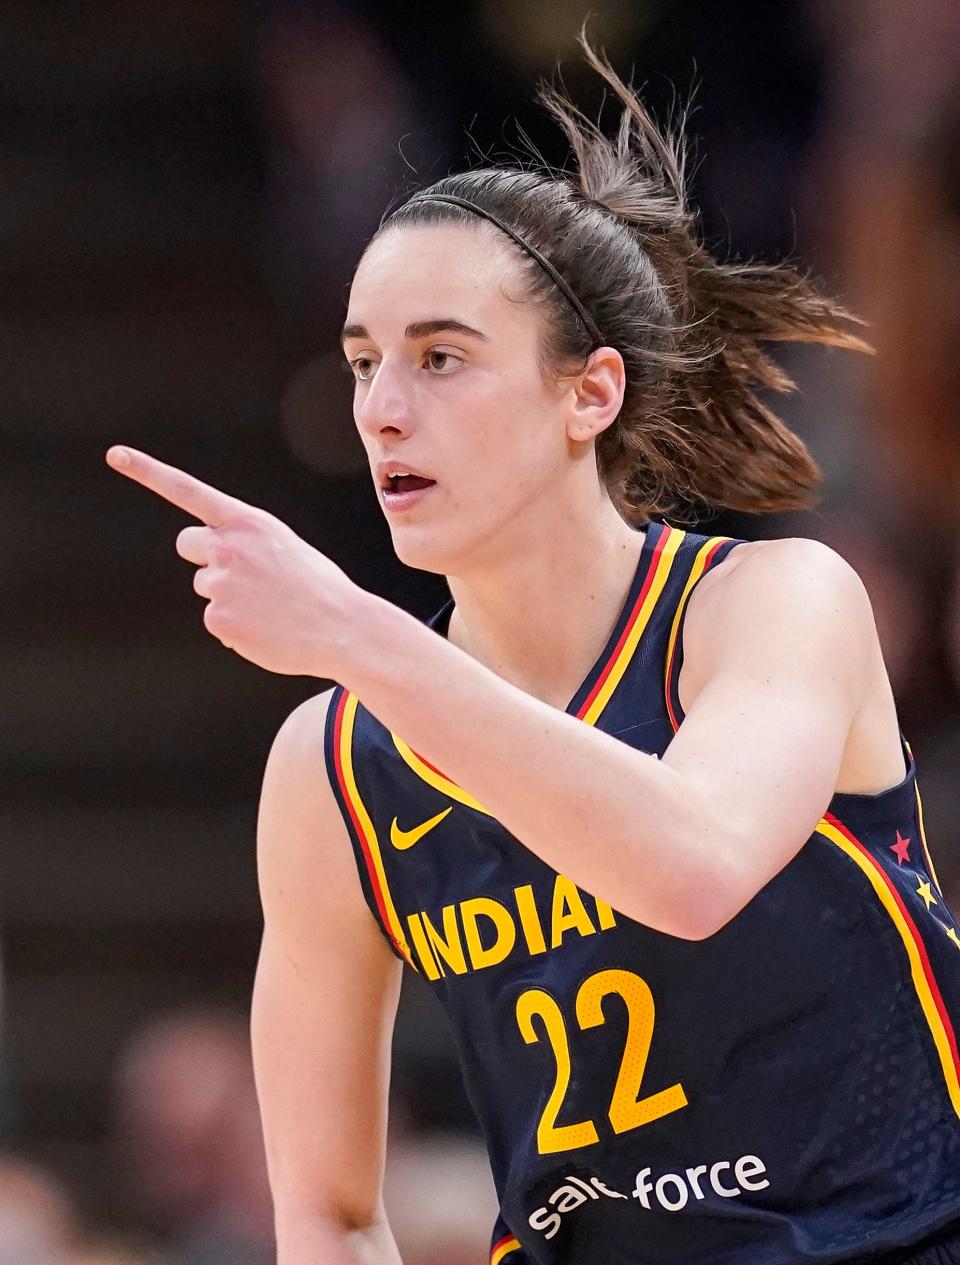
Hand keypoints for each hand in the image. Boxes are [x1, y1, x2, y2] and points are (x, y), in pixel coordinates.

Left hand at [106, 445, 365, 677]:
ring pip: (205, 585)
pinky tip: (265, 628)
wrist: (343, 628)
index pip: (188, 491)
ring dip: (228, 595)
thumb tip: (214, 565)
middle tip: (244, 574)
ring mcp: (220, 584)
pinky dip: (235, 626)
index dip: (148, 472)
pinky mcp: (218, 619)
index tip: (116, 455)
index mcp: (248, 522)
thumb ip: (246, 543)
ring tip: (268, 606)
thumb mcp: (285, 547)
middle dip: (207, 556)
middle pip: (188, 543)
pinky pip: (214, 619)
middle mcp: (228, 547)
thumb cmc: (318, 587)